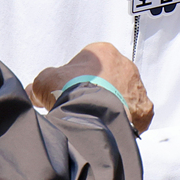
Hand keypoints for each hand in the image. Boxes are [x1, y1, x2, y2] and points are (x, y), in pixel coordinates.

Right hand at [29, 43, 153, 133]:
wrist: (91, 114)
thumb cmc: (71, 92)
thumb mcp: (45, 82)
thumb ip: (41, 84)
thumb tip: (34, 92)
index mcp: (103, 52)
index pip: (91, 65)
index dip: (77, 80)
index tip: (71, 93)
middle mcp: (125, 66)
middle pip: (110, 79)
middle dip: (99, 91)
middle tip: (84, 107)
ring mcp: (138, 87)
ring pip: (125, 95)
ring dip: (113, 104)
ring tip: (97, 119)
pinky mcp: (145, 108)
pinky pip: (136, 114)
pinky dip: (125, 120)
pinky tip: (111, 126)